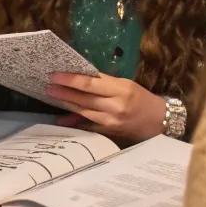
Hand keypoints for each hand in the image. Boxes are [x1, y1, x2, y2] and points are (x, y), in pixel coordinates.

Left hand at [44, 72, 166, 141]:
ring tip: (52, 96)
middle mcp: (115, 106)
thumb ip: (104, 83)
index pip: (90, 83)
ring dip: (66, 104)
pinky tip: (61, 118)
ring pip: (84, 111)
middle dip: (64, 92)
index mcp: (121, 89)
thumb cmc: (141, 98)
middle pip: (84, 98)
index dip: (71, 79)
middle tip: (47, 85)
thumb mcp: (126, 84)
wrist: (158, 121)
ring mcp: (111, 121)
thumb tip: (79, 80)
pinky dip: (74, 121)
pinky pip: (87, 125)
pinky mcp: (109, 132)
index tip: (55, 75)